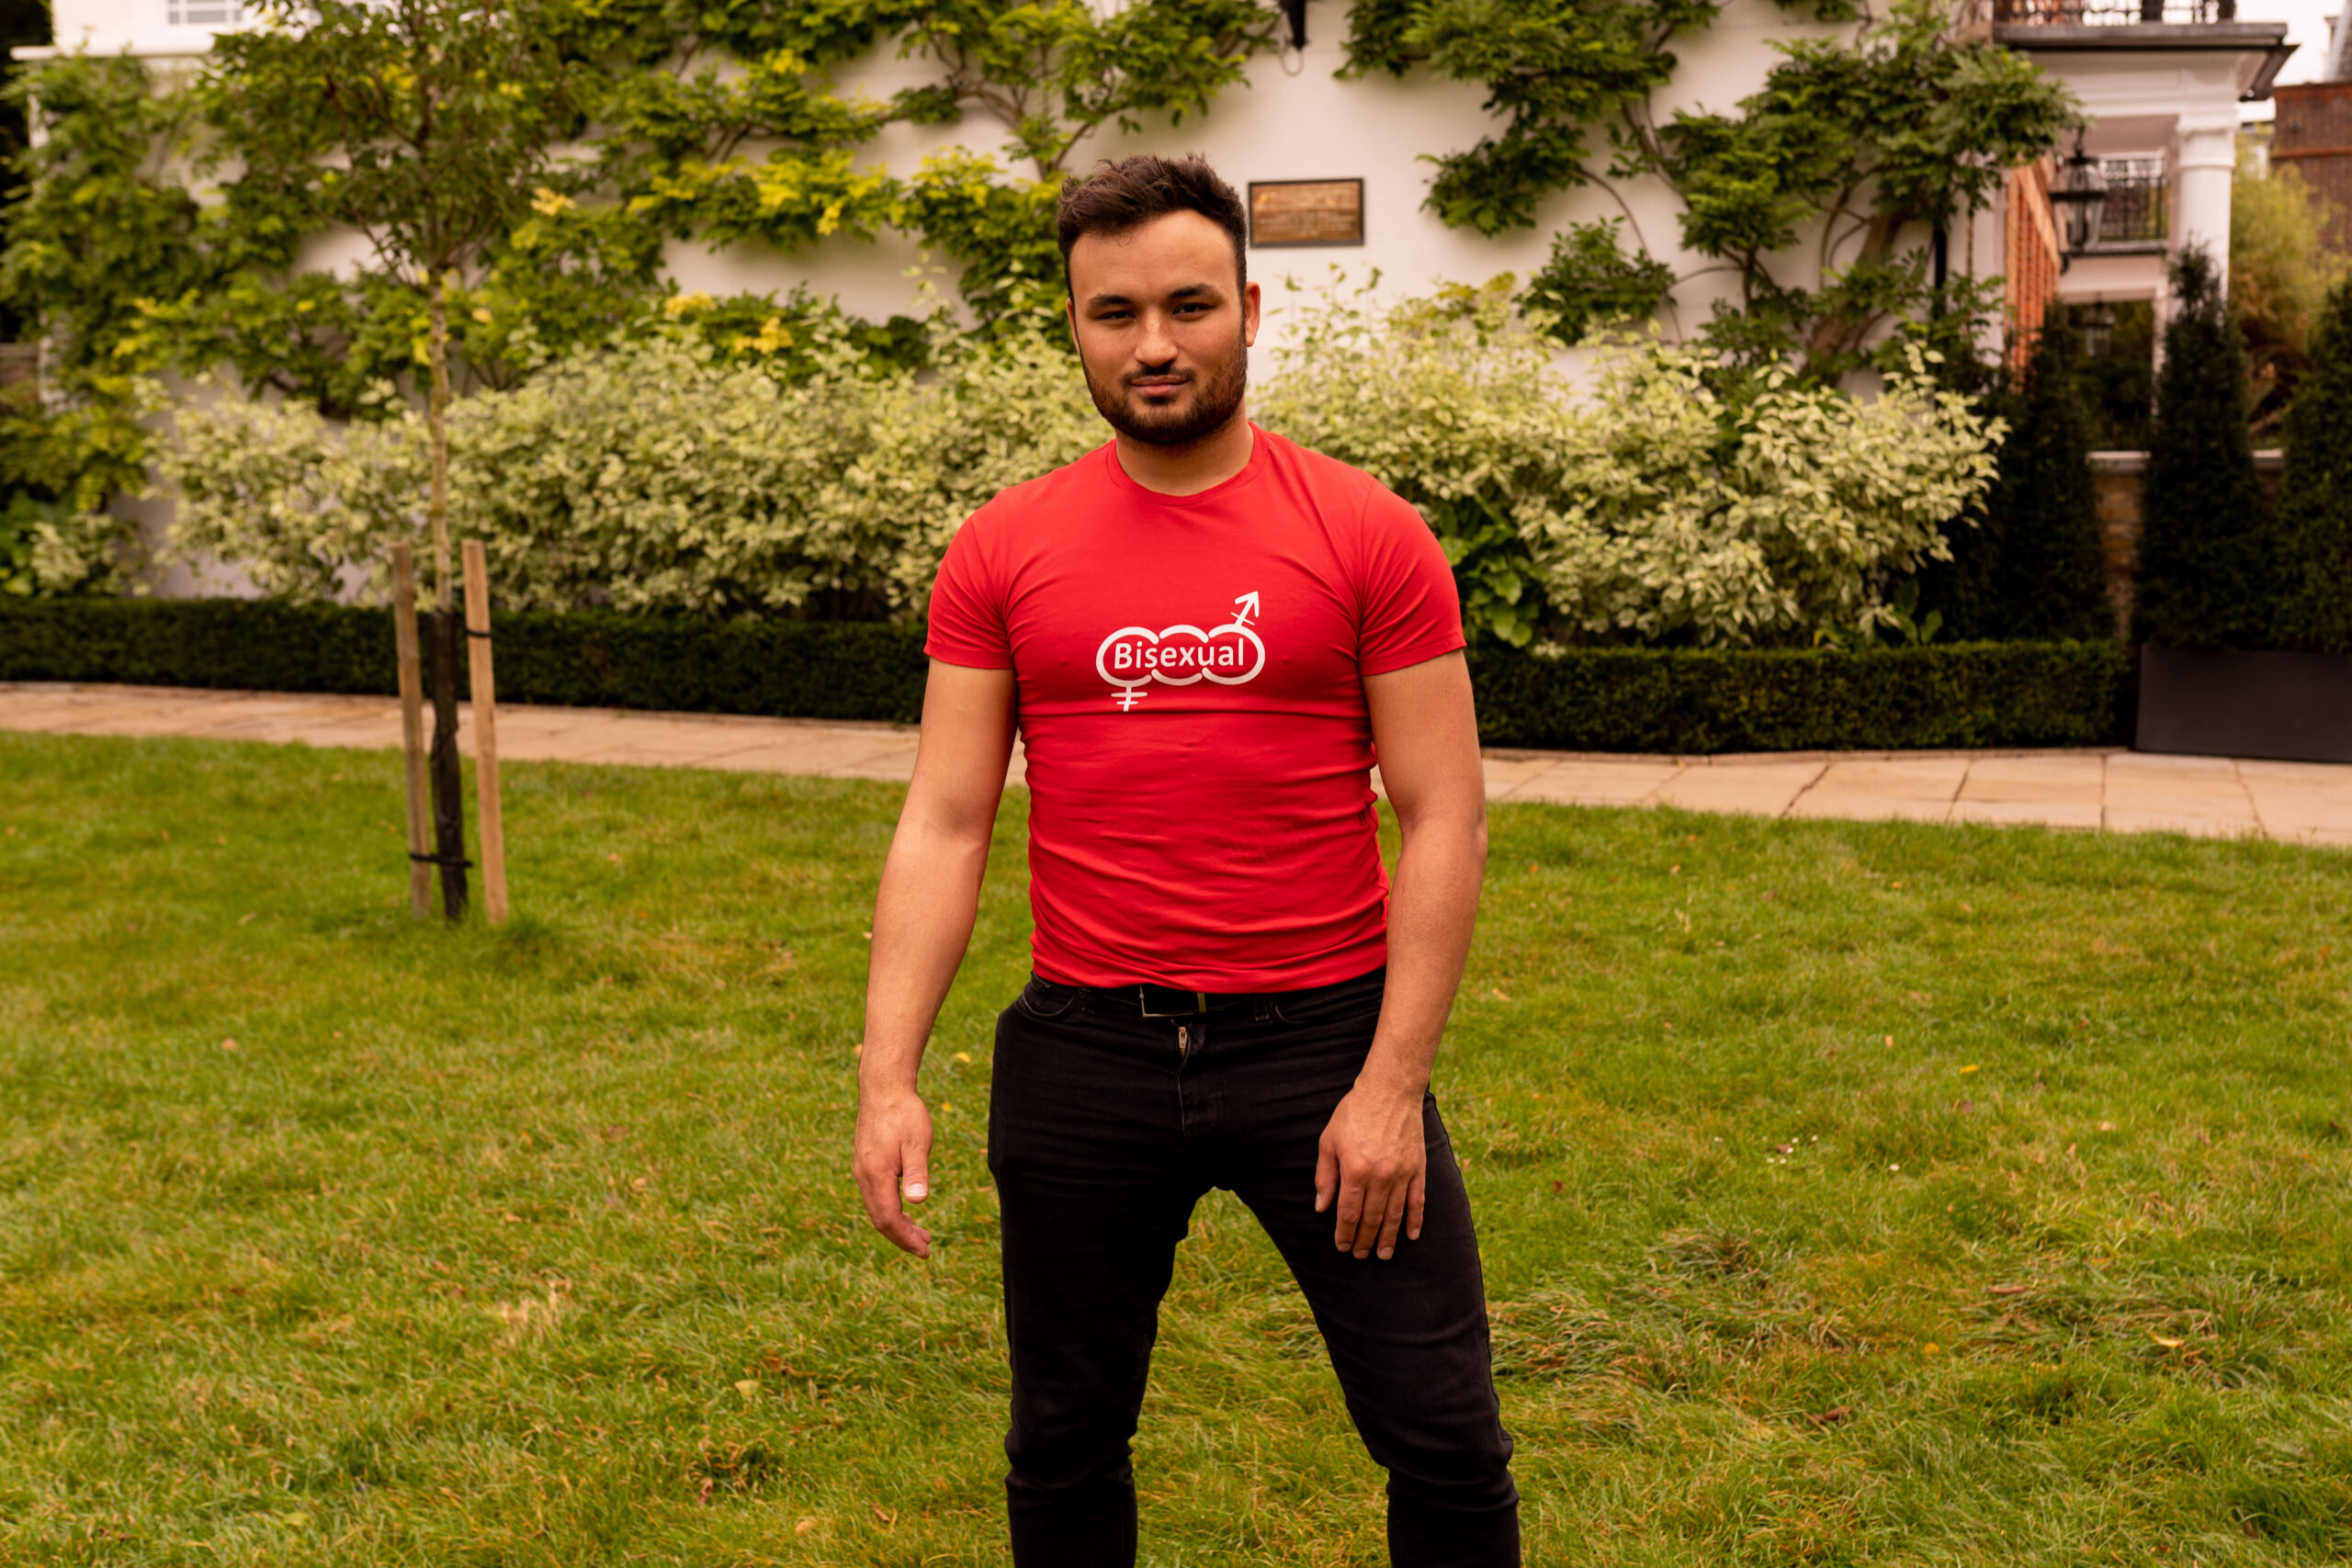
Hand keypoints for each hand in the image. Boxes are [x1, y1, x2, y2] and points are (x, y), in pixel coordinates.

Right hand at [853, 1085, 934, 1257]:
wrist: (883, 1088)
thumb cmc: (904, 1113)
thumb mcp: (918, 1142)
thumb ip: (917, 1172)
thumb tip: (918, 1202)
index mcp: (876, 1174)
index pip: (889, 1219)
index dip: (906, 1238)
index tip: (925, 1250)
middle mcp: (864, 1176)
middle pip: (880, 1219)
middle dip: (902, 1237)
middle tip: (925, 1248)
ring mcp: (862, 1170)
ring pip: (876, 1208)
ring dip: (897, 1225)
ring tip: (920, 1233)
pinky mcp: (865, 1163)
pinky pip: (875, 1196)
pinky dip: (890, 1209)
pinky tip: (906, 1210)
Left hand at [1314, 1083, 1426, 1260]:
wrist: (1389, 1090)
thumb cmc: (1354, 1113)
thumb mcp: (1329, 1141)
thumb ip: (1325, 1176)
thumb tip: (1321, 1207)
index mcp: (1355, 1170)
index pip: (1348, 1213)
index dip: (1344, 1233)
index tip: (1342, 1246)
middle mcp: (1380, 1176)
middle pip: (1372, 1219)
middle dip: (1364, 1240)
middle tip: (1360, 1255)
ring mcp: (1402, 1173)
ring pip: (1394, 1215)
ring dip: (1388, 1238)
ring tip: (1383, 1255)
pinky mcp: (1418, 1168)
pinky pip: (1417, 1201)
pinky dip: (1415, 1220)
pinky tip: (1411, 1236)